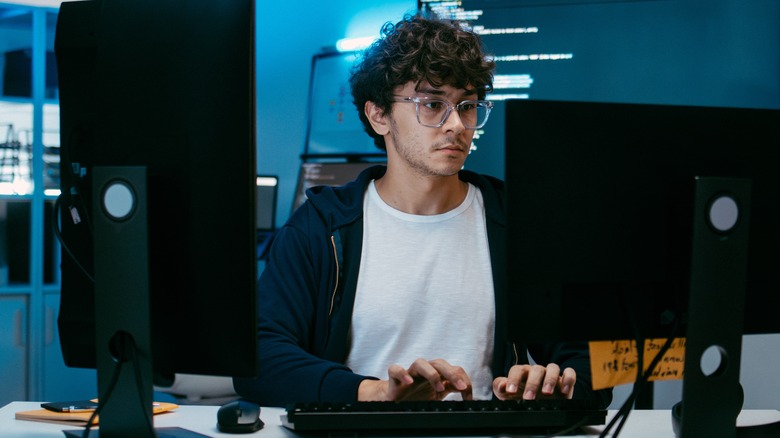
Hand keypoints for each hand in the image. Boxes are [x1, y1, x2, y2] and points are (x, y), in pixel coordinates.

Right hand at [358, 358, 472, 400]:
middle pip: (439, 363)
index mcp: (436, 373)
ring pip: (420, 363)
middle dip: (452, 373)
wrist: (395, 402)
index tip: (468, 395)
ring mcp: (409, 373)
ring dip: (432, 373)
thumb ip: (451, 388)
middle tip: (461, 387)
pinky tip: (409, 382)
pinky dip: (401, 373)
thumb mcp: (437, 394)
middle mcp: (424, 371)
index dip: (463, 380)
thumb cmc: (417, 396)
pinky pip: (394, 369)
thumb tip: (467, 390)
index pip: (453, 369)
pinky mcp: (394, 379)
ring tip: (439, 387)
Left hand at [493, 363, 574, 399]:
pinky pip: (570, 373)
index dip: (513, 379)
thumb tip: (502, 384)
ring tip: (547, 393)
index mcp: (523, 372)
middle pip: (536, 369)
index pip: (517, 370)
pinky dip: (568, 380)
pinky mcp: (564, 380)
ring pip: (553, 368)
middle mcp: (537, 371)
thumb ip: (500, 387)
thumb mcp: (508, 394)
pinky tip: (564, 391)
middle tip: (528, 397)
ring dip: (550, 380)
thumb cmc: (523, 395)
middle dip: (532, 383)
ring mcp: (551, 374)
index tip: (510, 391)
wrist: (541, 402)